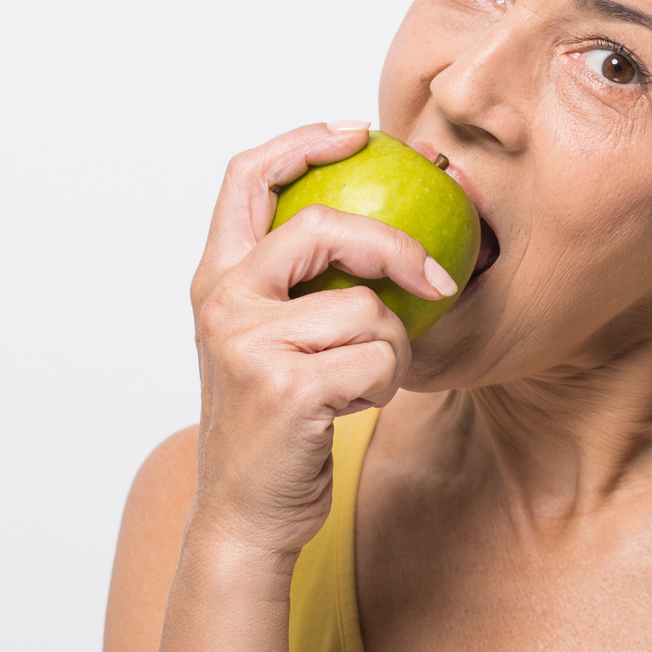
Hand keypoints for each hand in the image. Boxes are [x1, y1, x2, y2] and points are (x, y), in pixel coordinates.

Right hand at [188, 122, 458, 559]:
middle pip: (322, 230)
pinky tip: (352, 408)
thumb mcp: (270, 342)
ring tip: (359, 383)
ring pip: (367, 309)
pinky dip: (385, 387)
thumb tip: (384, 222)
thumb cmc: (276, 428)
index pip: (246, 178)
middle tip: (435, 277)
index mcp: (216, 280)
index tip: (358, 134)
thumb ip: (300, 287)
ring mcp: (249, 344)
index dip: (303, 141)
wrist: (245, 517)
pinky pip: (379, 362)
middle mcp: (222, 302)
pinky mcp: (287, 388)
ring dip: (390, 351)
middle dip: (393, 247)